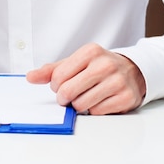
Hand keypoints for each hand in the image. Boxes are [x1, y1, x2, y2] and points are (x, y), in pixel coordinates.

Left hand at [26, 43, 146, 114]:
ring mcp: (116, 81)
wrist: (132, 71)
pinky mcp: (124, 97)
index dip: (56, 86)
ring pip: (81, 104)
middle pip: (68, 91)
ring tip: (87, 96)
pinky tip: (100, 100)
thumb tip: (30, 77)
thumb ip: (52, 70)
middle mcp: (104, 64)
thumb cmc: (99, 67)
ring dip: (80, 105)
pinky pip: (97, 112)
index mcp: (90, 51)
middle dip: (65, 98)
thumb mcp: (77, 62)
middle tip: (71, 95)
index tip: (63, 85)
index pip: (58, 77)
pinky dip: (94, 110)